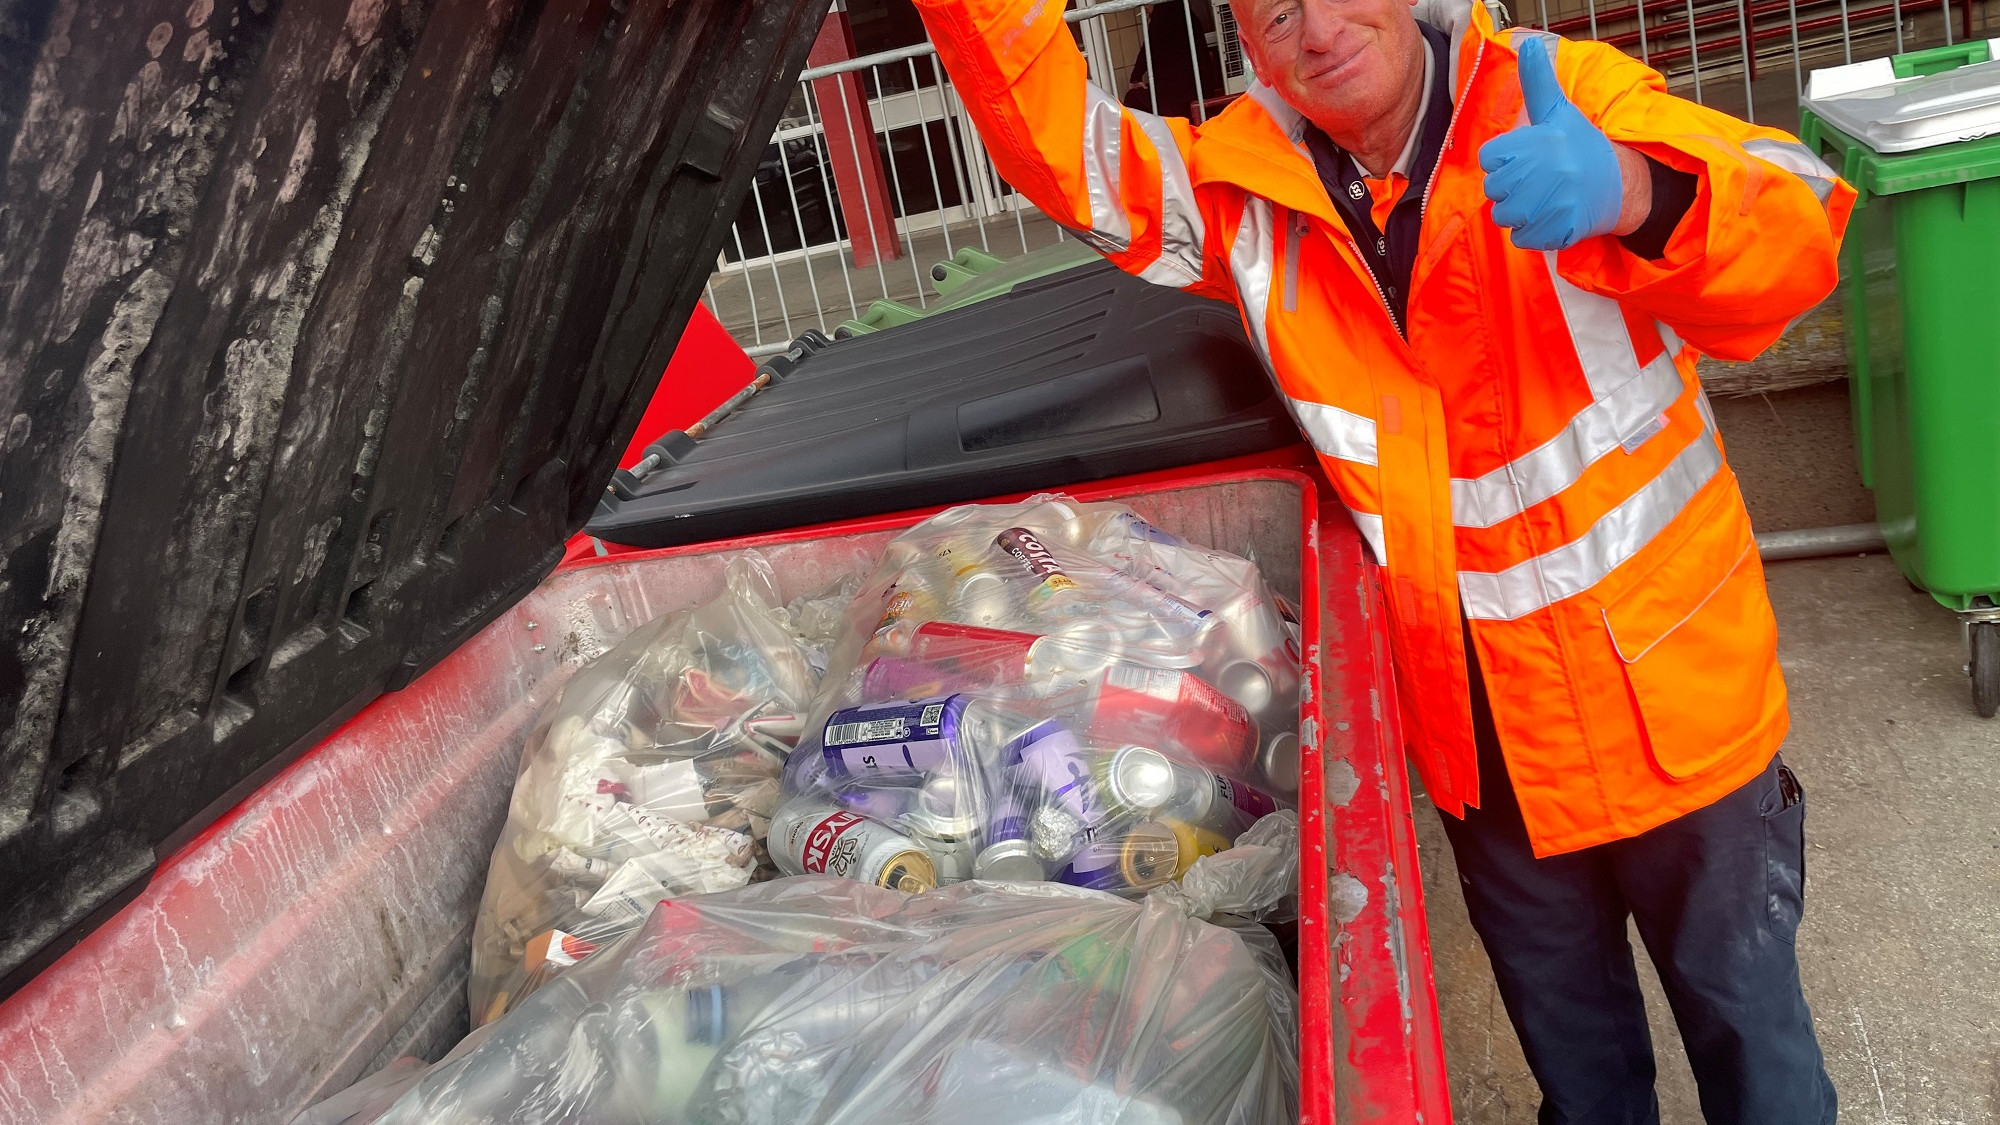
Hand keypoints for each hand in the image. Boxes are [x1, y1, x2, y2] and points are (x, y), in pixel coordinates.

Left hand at [1478, 37, 1624, 251]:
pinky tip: (1553, 216)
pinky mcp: (1556, 231)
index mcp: (1538, 142)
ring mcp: (1551, 204)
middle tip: (1540, 180)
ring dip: (1520, 212)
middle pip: (1493, 190)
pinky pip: (1520, 238)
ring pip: (1504, 216)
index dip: (1505, 161)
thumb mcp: (1558, 112)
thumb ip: (1537, 82)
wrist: (1619, 185)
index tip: (1529, 158)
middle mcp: (1544, 172)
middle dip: (1511, 188)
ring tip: (1547, 198)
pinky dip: (1533, 232)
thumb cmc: (1581, 147)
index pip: (1489, 159)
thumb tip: (1527, 43)